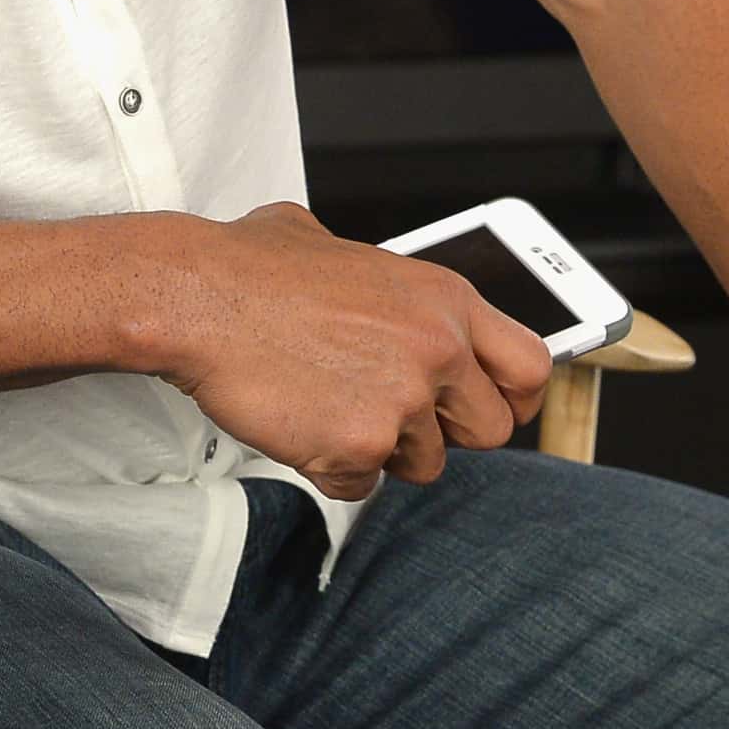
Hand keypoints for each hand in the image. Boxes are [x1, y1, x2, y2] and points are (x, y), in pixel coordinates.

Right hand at [151, 202, 554, 499]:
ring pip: (423, 463)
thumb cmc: (252, 269)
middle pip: (489, 430)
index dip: (516, 398)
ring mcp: (401, 402)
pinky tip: (301, 424)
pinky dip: (332, 467)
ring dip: (381, 448)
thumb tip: (377, 285)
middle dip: (444, 432)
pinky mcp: (358, 446)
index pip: (531, 366)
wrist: (197, 298)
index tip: (498, 408)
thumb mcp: (337, 245)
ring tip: (329, 405)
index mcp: (445, 299)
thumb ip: (383, 278)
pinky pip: (361, 483)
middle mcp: (438, 350)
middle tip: (396, 416)